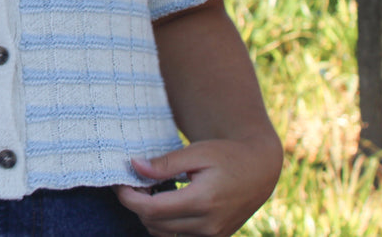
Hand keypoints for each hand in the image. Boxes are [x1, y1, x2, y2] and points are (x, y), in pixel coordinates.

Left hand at [112, 136, 281, 236]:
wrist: (261, 169)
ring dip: (150, 216)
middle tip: (134, 183)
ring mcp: (213, 235)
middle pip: (155, 224)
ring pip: (165, 234)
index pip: (152, 210)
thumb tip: (134, 166)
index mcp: (202, 201)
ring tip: (150, 191)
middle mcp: (208, 224)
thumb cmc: (228, 155)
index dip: (129, 198)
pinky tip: (166, 202)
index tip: (120, 184)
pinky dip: (166, 223)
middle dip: (137, 205)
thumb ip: (165, 163)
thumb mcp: (196, 152)